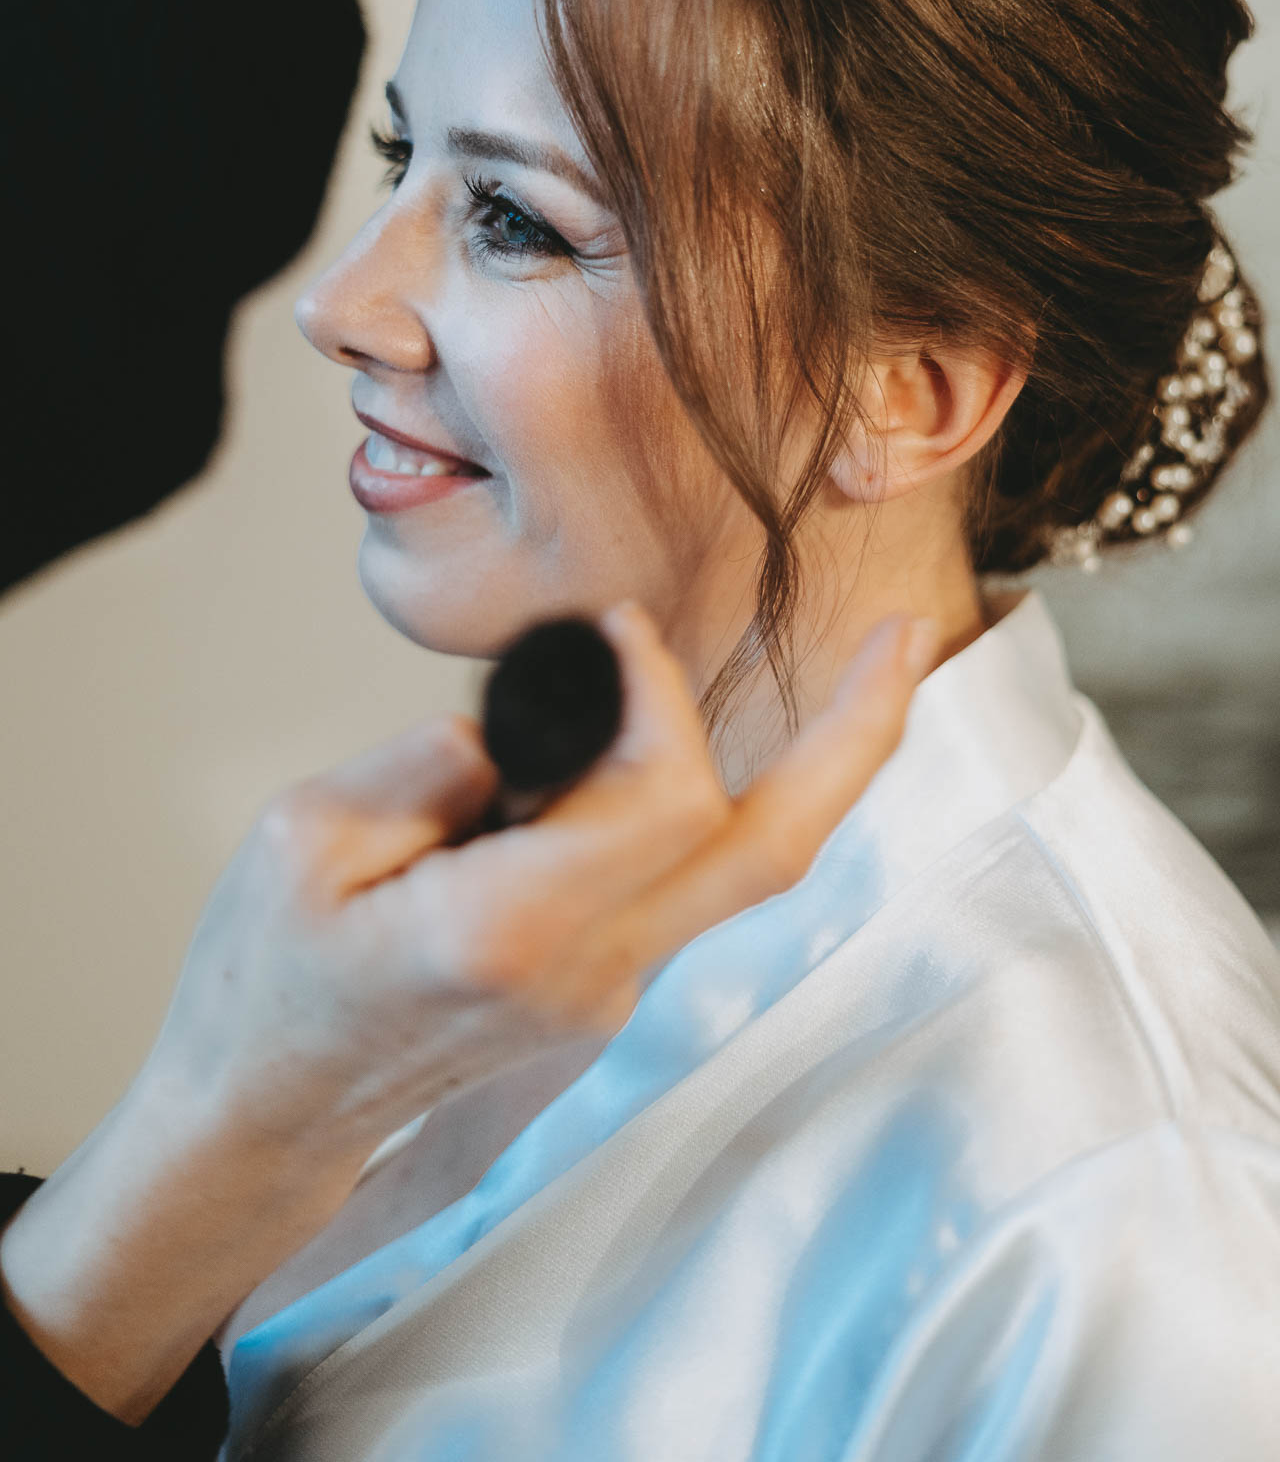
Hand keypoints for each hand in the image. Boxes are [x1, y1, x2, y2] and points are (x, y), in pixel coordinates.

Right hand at [0, 601, 934, 1424]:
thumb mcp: (306, 835)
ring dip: (812, 763)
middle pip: (771, 854)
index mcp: (506, 933)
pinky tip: (662, 731)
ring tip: (862, 666)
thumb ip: (436, 759)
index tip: (610, 630)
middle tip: (907, 634)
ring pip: (747, 867)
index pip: (665, 798)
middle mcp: (588, 973)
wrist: (269, 1113)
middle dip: (856, 736)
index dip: (658, 691)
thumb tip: (539, 712)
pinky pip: (688, 877)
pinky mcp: (608, 988)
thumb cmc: (267, 980)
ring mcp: (611, 993)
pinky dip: (702, 789)